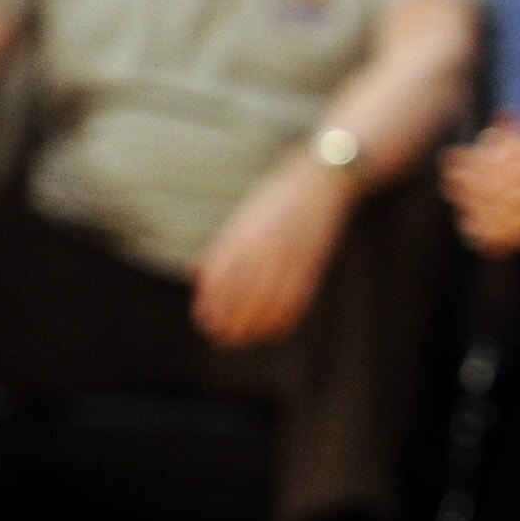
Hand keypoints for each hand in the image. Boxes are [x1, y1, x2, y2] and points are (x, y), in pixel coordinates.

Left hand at [193, 155, 353, 348]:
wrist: (322, 180)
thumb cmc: (278, 196)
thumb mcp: (243, 217)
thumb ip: (222, 247)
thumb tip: (197, 273)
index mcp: (243, 236)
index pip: (220, 282)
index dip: (211, 307)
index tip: (204, 321)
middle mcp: (264, 250)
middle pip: (242, 299)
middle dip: (229, 324)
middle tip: (221, 338)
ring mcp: (290, 259)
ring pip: (268, 307)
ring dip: (254, 328)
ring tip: (243, 339)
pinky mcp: (312, 266)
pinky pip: (296, 302)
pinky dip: (283, 322)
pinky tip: (273, 332)